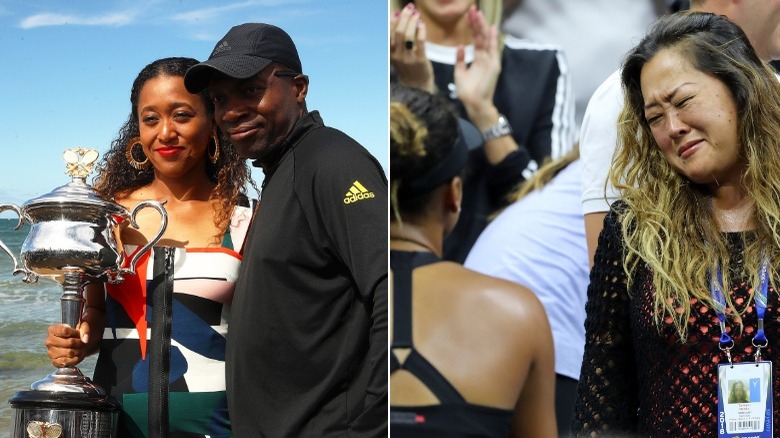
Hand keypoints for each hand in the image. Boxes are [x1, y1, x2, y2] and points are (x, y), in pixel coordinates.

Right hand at [45, 322, 89, 367]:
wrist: (75, 344)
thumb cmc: (76, 333)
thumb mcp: (82, 325)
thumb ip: (85, 328)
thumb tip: (85, 340)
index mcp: (53, 330)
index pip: (65, 330)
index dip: (76, 333)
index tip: (79, 334)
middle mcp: (49, 341)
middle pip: (70, 342)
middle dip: (80, 343)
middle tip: (83, 343)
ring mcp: (51, 352)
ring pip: (70, 352)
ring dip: (79, 351)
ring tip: (81, 348)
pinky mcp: (54, 361)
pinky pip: (67, 362)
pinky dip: (76, 359)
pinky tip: (78, 355)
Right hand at [390, 3, 435, 92]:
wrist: (416, 86)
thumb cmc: (407, 68)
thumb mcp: (397, 56)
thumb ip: (395, 42)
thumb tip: (396, 20)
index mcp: (390, 54)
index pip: (388, 33)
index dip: (392, 20)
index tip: (397, 11)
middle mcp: (397, 56)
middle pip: (399, 32)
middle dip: (404, 17)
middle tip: (409, 7)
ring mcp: (408, 58)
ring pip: (408, 35)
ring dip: (412, 21)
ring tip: (416, 14)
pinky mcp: (420, 60)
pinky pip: (420, 41)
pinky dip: (421, 30)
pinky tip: (422, 24)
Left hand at [454, 5, 501, 128]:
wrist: (473, 104)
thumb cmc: (467, 91)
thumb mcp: (460, 72)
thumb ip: (460, 59)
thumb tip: (460, 46)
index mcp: (478, 58)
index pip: (475, 38)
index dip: (472, 27)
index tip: (468, 15)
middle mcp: (485, 57)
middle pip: (481, 36)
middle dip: (477, 22)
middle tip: (473, 9)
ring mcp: (490, 60)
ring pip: (486, 39)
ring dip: (483, 26)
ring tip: (479, 13)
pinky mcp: (494, 66)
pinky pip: (493, 49)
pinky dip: (492, 39)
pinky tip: (491, 28)